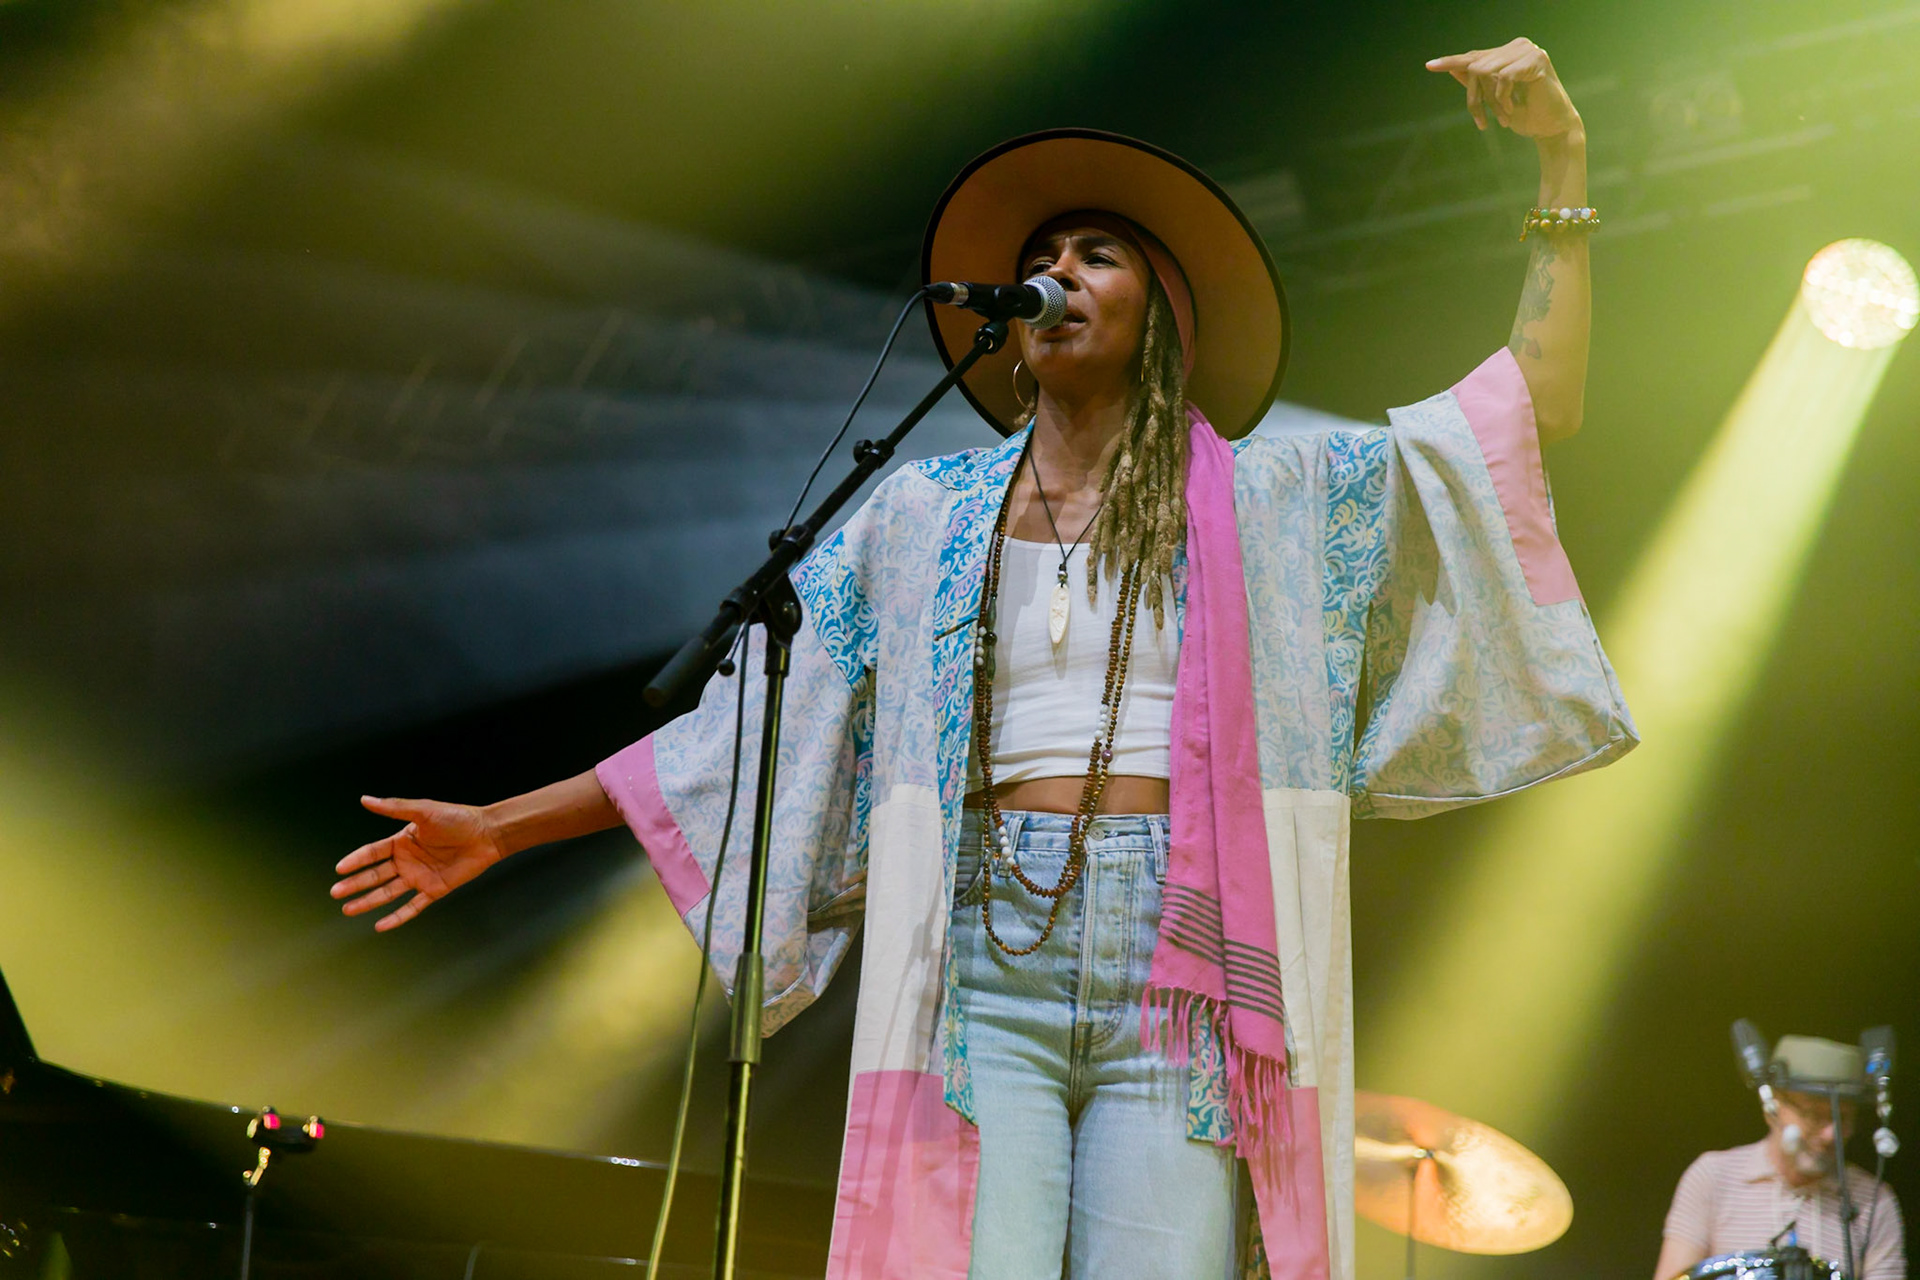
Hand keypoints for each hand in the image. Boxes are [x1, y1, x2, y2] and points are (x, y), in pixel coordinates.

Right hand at [331, 795, 506, 930]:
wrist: (487, 834)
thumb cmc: (457, 818)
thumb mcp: (423, 811)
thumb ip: (395, 808)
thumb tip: (365, 799)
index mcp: (402, 841)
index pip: (372, 853)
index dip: (356, 861)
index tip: (339, 869)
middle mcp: (407, 860)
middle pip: (375, 875)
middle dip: (355, 884)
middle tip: (335, 893)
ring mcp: (419, 877)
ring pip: (388, 893)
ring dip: (368, 902)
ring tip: (348, 910)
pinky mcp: (434, 890)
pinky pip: (412, 906)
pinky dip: (397, 917)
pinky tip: (380, 925)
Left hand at [1426, 38, 1580, 139]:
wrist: (1552, 128)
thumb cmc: (1525, 115)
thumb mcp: (1494, 101)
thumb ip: (1477, 83)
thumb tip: (1453, 69)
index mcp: (1508, 53)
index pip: (1474, 56)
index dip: (1451, 62)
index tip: (1429, 66)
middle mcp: (1517, 46)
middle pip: (1476, 68)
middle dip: (1476, 99)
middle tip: (1482, 122)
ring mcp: (1528, 50)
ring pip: (1486, 72)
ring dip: (1490, 102)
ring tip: (1501, 118)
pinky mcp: (1537, 59)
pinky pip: (1503, 77)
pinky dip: (1503, 98)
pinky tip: (1513, 109)